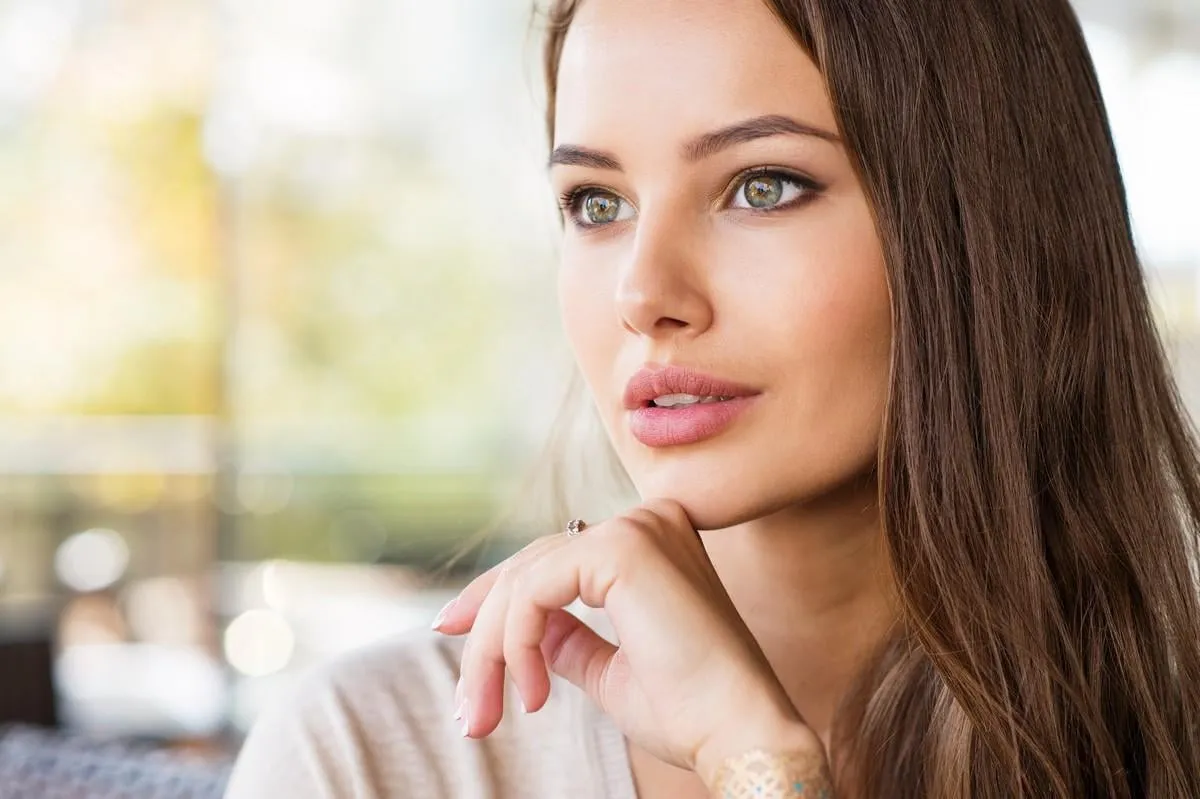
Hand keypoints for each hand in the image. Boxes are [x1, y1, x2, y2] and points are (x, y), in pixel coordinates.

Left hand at [431, 498, 827, 781]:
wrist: (739, 734)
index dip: (495, 594)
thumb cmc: (690, 712)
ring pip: (524, 580)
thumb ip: (570, 640)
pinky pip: (535, 591)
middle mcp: (647, 521)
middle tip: (467, 706)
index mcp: (653, 541)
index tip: (449, 630)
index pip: (554, 556)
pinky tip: (533, 694)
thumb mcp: (611, 670)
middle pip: (532, 565)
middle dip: (484, 634)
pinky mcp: (622, 549)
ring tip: (487, 713)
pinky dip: (517, 644)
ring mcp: (636, 528)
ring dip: (492, 651)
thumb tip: (527, 633)